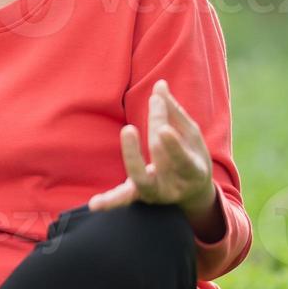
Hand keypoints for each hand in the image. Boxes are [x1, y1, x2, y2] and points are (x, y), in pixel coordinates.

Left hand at [89, 80, 215, 215]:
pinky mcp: (137, 195)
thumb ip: (173, 112)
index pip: (182, 158)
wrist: (191, 192)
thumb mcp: (190, 136)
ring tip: (124, 137)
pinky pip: (122, 198)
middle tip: (135, 125)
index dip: (173, 146)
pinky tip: (94, 204)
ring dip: (130, 160)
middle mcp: (173, 187)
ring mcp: (154, 193)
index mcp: (192, 171)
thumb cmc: (190, 155)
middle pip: (160, 162)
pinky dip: (110, 201)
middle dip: (153, 140)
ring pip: (140, 183)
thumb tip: (159, 85)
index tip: (163, 130)